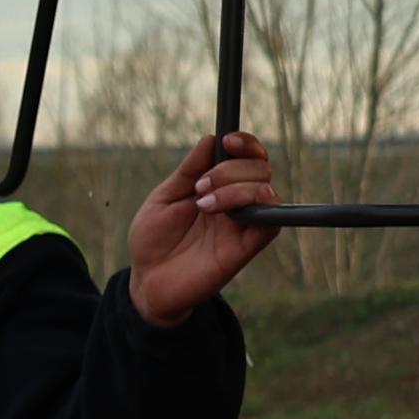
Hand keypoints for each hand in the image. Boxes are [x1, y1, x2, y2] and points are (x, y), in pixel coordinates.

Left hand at [128, 132, 282, 326]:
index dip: (246, 144)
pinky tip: (226, 213)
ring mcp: (244, 224)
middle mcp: (237, 202)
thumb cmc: (153, 240)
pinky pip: (271, 223)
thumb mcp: (164, 197)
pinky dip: (257, 209)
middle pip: (260, 168)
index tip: (228, 140)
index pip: (248, 157)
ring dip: (236, 188)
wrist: (147, 281)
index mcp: (218, 186)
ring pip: (266, 190)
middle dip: (230, 169)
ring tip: (203, 205)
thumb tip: (211, 138)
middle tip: (200, 188)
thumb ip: (189, 170)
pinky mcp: (247, 247)